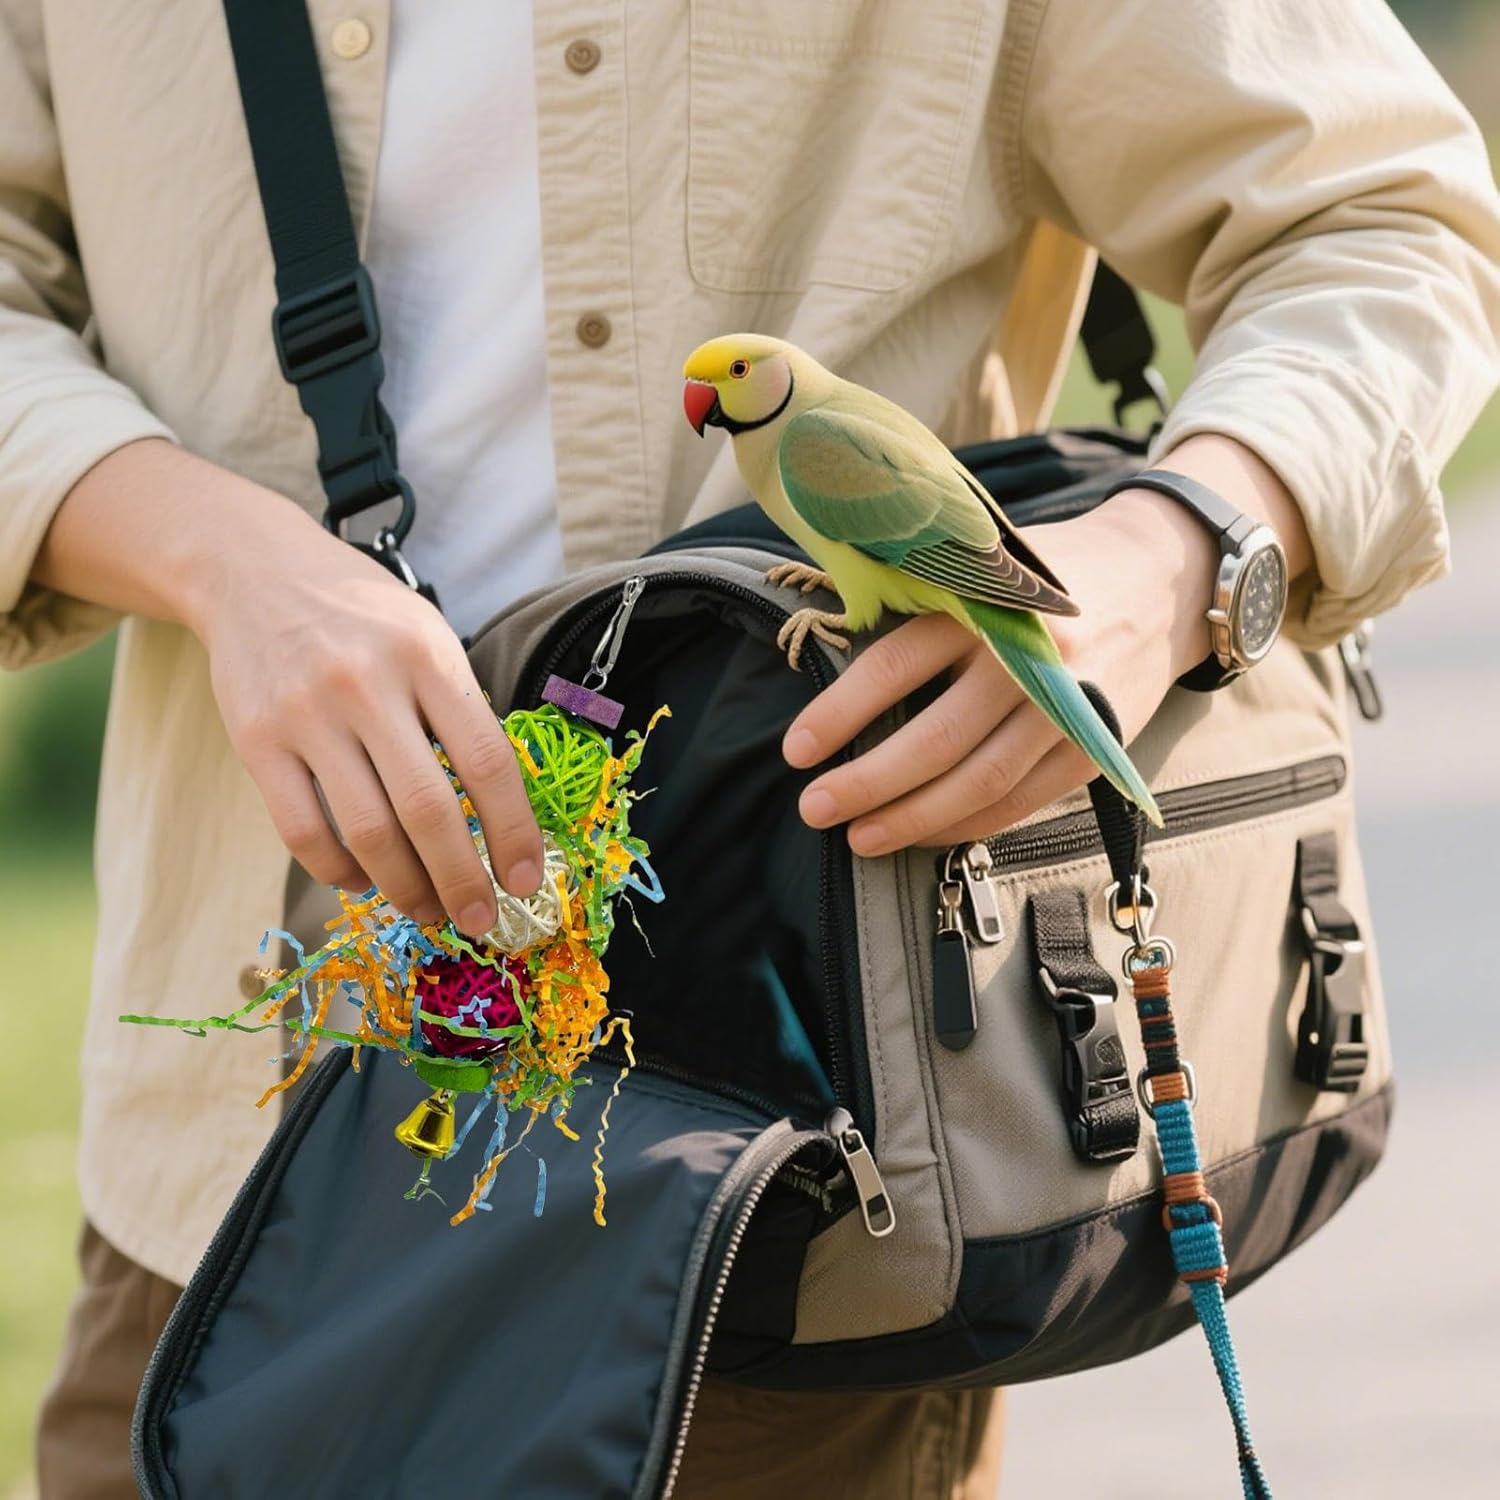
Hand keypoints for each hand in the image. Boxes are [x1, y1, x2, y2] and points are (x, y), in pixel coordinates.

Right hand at [36, 440, 542, 932]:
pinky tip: (366, 880)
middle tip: (479, 920)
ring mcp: (306, 715)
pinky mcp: (256, 742)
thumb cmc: (362, 614)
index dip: (514, 831)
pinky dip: (341, 870)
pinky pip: (304, 832)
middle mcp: (367, 684)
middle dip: (462, 880)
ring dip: (407, 889)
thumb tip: (503, 811)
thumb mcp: (428, 635)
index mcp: (427, 656)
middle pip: (428, 809)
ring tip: (430, 911)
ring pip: (367, 831)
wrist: (254, 571)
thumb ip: (462, 710)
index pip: (487, 760)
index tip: (527, 880)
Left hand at [782, 434, 1308, 854]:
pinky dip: (967, 827)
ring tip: (859, 837)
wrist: (1160, 579)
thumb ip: (924, 606)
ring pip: (979, 781)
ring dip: (912, 819)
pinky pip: (1021, 803)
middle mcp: (1029, 658)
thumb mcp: (986, 567)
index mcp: (987, 603)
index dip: (840, 713)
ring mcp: (1069, 708)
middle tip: (815, 808)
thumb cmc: (1047, 577)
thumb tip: (829, 658)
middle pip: (936, 738)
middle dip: (867, 782)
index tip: (796, 751)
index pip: (897, 663)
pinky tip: (922, 835)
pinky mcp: (1094, 748)